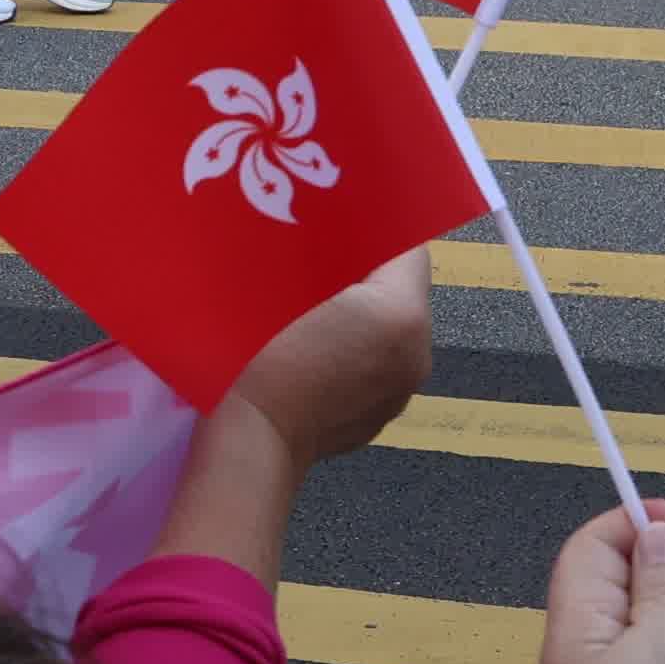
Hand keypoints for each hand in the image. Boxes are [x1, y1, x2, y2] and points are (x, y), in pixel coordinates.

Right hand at [225, 246, 429, 469]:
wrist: (247, 437)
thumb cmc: (258, 353)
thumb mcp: (281, 284)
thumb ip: (319, 253)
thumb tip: (324, 235)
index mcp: (402, 313)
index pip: (407, 246)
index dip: (371, 231)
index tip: (334, 227)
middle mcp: (416, 353)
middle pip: (398, 292)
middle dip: (363, 276)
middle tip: (313, 266)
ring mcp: (400, 392)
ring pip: (387, 331)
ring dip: (357, 317)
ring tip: (306, 313)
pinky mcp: (377, 419)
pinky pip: (373, 368)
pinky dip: (350, 355)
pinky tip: (308, 355)